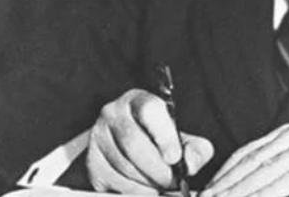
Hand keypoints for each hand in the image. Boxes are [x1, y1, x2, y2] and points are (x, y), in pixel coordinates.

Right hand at [87, 88, 214, 194]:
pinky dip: (133, 191)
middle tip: (172, 181)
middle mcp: (113, 113)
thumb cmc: (159, 140)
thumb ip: (195, 149)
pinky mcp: (92, 162)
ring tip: (160, 185)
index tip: (174, 157)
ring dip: (147, 184)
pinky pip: (113, 182)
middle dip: (158, 169)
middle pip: (133, 144)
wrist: (129, 145)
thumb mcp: (182, 138)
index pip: (148, 110)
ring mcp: (98, 137)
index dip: (164, 136)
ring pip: (123, 167)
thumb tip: (190, 164)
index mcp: (138, 100)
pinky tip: (144, 188)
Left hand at [201, 123, 288, 196]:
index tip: (205, 191)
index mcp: (288, 135)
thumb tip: (242, 190)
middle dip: (226, 185)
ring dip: (240, 191)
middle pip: (252, 162)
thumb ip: (277, 177)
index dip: (223, 175)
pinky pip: (288, 181)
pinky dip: (266, 194)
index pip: (247, 154)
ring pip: (266, 172)